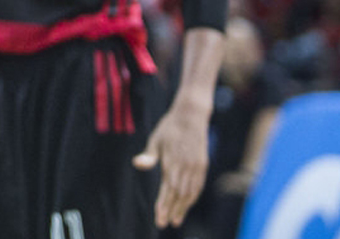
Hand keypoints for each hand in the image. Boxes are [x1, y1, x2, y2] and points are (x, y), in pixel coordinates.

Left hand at [133, 103, 209, 228]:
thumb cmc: (169, 128)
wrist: (191, 116)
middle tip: (164, 223)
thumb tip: (137, 164)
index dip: (163, 204)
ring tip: (175, 220)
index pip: (168, 189)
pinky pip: (198, 186)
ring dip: (183, 207)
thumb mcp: (156, 138)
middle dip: (171, 210)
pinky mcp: (202, 165)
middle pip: (179, 194)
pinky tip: (187, 204)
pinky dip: (192, 198)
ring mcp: (196, 167)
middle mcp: (186, 167)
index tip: (159, 217)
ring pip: (190, 193)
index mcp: (173, 161)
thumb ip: (149, 155)